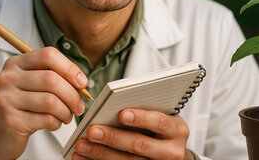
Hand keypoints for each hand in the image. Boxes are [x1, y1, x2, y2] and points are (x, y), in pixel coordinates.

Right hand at [0, 47, 87, 158]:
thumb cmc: (20, 106)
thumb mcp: (32, 85)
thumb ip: (53, 77)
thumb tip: (81, 82)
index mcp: (15, 63)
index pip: (48, 55)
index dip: (70, 68)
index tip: (82, 83)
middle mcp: (7, 78)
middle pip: (51, 79)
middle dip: (72, 95)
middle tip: (78, 106)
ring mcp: (6, 99)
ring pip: (50, 101)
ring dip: (66, 111)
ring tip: (66, 116)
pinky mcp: (10, 120)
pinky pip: (45, 119)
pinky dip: (56, 123)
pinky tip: (53, 123)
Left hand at [72, 109, 193, 159]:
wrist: (173, 154)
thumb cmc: (163, 130)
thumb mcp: (162, 117)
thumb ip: (145, 110)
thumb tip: (113, 104)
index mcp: (176, 129)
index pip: (160, 122)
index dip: (141, 118)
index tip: (122, 114)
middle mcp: (171, 151)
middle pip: (140, 145)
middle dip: (113, 138)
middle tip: (92, 131)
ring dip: (101, 154)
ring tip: (82, 146)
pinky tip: (85, 158)